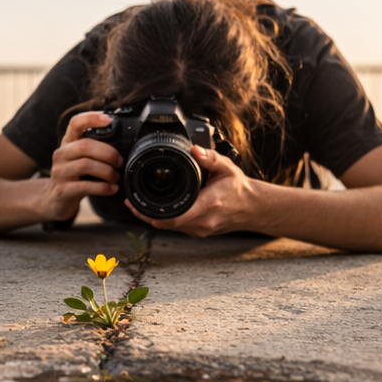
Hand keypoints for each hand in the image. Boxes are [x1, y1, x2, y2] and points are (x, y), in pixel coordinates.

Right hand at [41, 111, 122, 221]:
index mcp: (68, 142)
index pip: (75, 123)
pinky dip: (102, 188)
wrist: (55, 200)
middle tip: (119, 162)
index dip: (91, 118)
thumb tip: (124, 142)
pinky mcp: (62, 190)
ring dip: (106, 171)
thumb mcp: (81, 158)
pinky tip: (112, 189)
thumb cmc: (75, 176)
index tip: (108, 119)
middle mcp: (61, 154)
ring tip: (115, 177)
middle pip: (84, 145)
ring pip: (85, 165)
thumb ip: (95, 148)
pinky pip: (85, 187)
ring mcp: (59, 172)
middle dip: (107, 153)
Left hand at [126, 145, 256, 236]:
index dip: (153, 212)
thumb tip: (195, 149)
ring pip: (170, 228)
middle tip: (130, 202)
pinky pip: (176, 228)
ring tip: (136, 206)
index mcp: (208, 204)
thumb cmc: (238, 188)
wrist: (252, 207)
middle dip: (146, 214)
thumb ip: (210, 158)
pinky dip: (163, 220)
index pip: (176, 215)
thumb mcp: (227, 167)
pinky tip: (153, 211)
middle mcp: (203, 221)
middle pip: (167, 223)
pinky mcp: (199, 232)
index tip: (137, 203)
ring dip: (153, 218)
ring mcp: (201, 229)